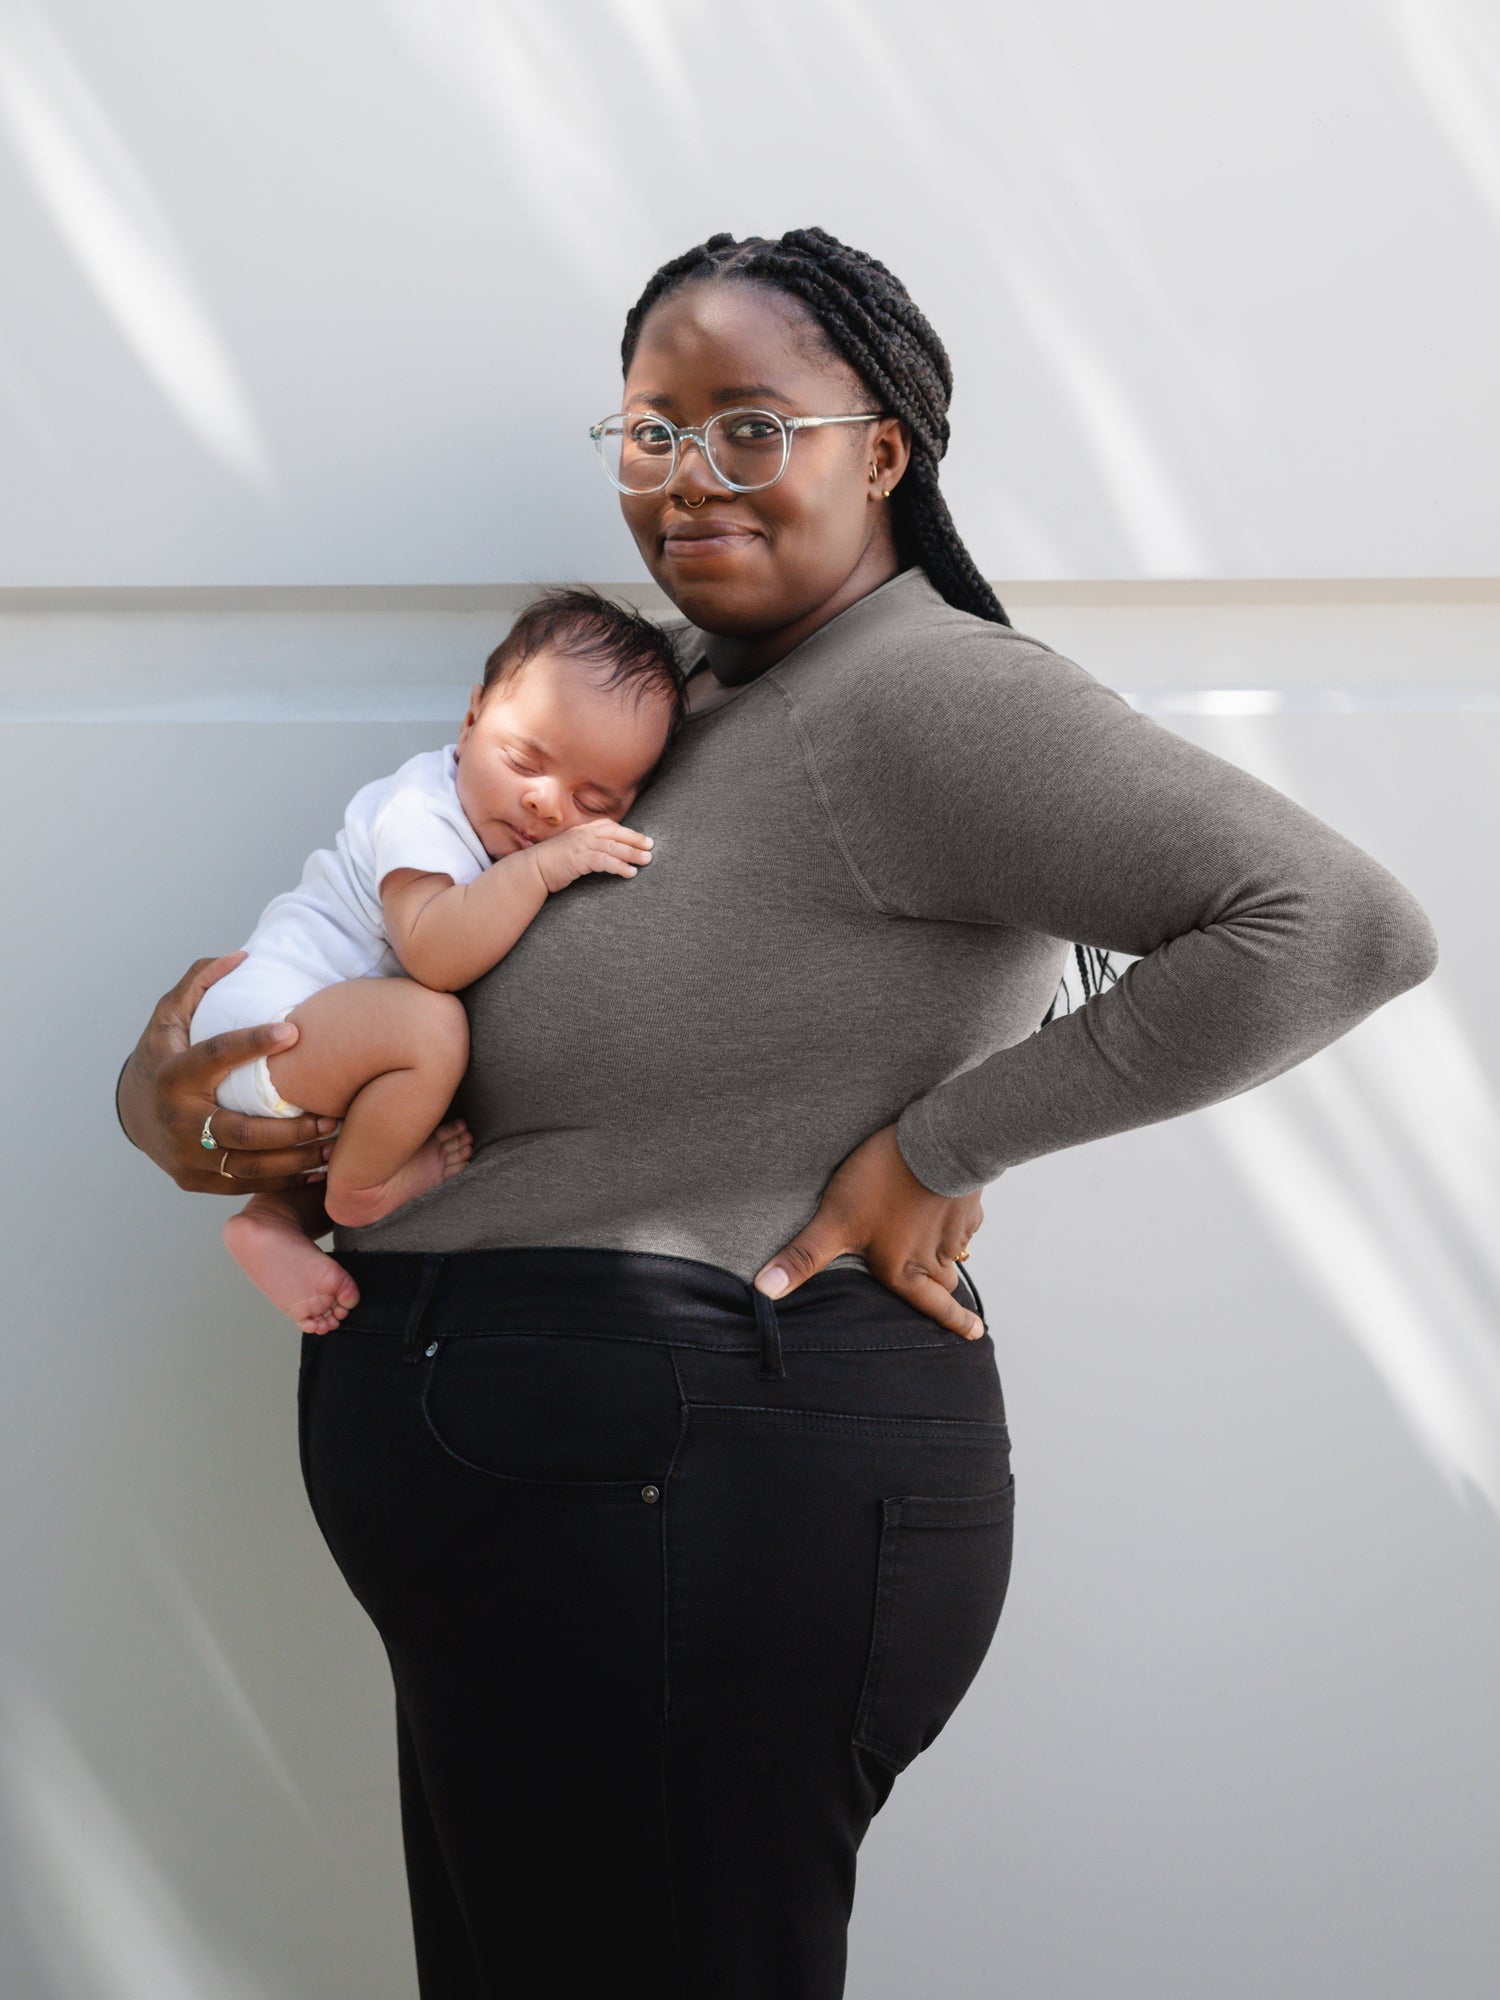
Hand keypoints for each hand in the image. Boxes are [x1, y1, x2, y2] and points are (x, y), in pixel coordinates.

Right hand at [117, 953, 338, 1192]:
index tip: (293, 1031)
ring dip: (296, 1159)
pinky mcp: (195, 1181)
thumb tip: (241, 955)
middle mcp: (176, 1121)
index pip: (214, 1056)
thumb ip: (201, 982)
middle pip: (240, 1131)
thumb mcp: (170, 1014)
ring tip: (334, 1144)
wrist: (133, 1112)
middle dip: (290, 1129)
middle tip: (332, 1116)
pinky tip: (318, 1167)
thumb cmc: (163, 1055)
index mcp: (171, 1075)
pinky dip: (284, 1179)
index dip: (252, 1043)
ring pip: (247, 1167)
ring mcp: (184, 1157)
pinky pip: (245, 1184)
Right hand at [530, 820, 654, 894]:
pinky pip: (604, 861)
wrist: (531, 869)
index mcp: (583, 830)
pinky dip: (619, 866)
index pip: (610, 827)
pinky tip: (630, 873)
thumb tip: (604, 853)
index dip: (628, 832)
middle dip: (635, 840)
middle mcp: (584, 834)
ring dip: (632, 854)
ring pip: (613, 847)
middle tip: (651, 847)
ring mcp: (581, 845)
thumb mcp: (572, 850)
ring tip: (647, 860)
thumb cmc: (551, 862)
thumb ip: (588, 848)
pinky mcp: (579, 859)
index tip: (642, 839)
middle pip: (616, 834)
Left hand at [752, 1123, 985, 1340]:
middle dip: (944, 1292)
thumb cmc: (886, 1184)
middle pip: (946, 1284)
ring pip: (955, 1251)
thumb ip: (803, 1256)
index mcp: (905, 1270)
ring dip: (947, 1252)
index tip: (974, 1335)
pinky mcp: (968, 1202)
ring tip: (933, 1243)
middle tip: (945, 1296)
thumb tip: (765, 1291)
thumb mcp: (835, 1220)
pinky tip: (942, 1204)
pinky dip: (955, 1219)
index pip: (933, 1307)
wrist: (938, 1143)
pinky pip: (965, 1220)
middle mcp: (934, 1257)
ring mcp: (957, 1229)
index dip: (953, 1324)